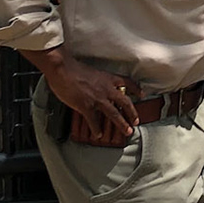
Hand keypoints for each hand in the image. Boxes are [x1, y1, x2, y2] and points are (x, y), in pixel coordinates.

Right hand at [25, 47, 140, 146]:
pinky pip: (94, 121)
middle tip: (136, 121)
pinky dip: (97, 129)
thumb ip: (97, 81)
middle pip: (125, 102)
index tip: (141, 94)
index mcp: (107, 78)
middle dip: (132, 113)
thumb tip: (96, 88)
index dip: (135, 89)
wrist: (62, 70)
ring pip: (114, 114)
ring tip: (127, 131)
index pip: (127, 82)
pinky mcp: (86, 106)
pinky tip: (98, 134)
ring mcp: (97, 99)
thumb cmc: (73, 68)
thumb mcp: (92, 72)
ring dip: (122, 124)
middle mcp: (106, 89)